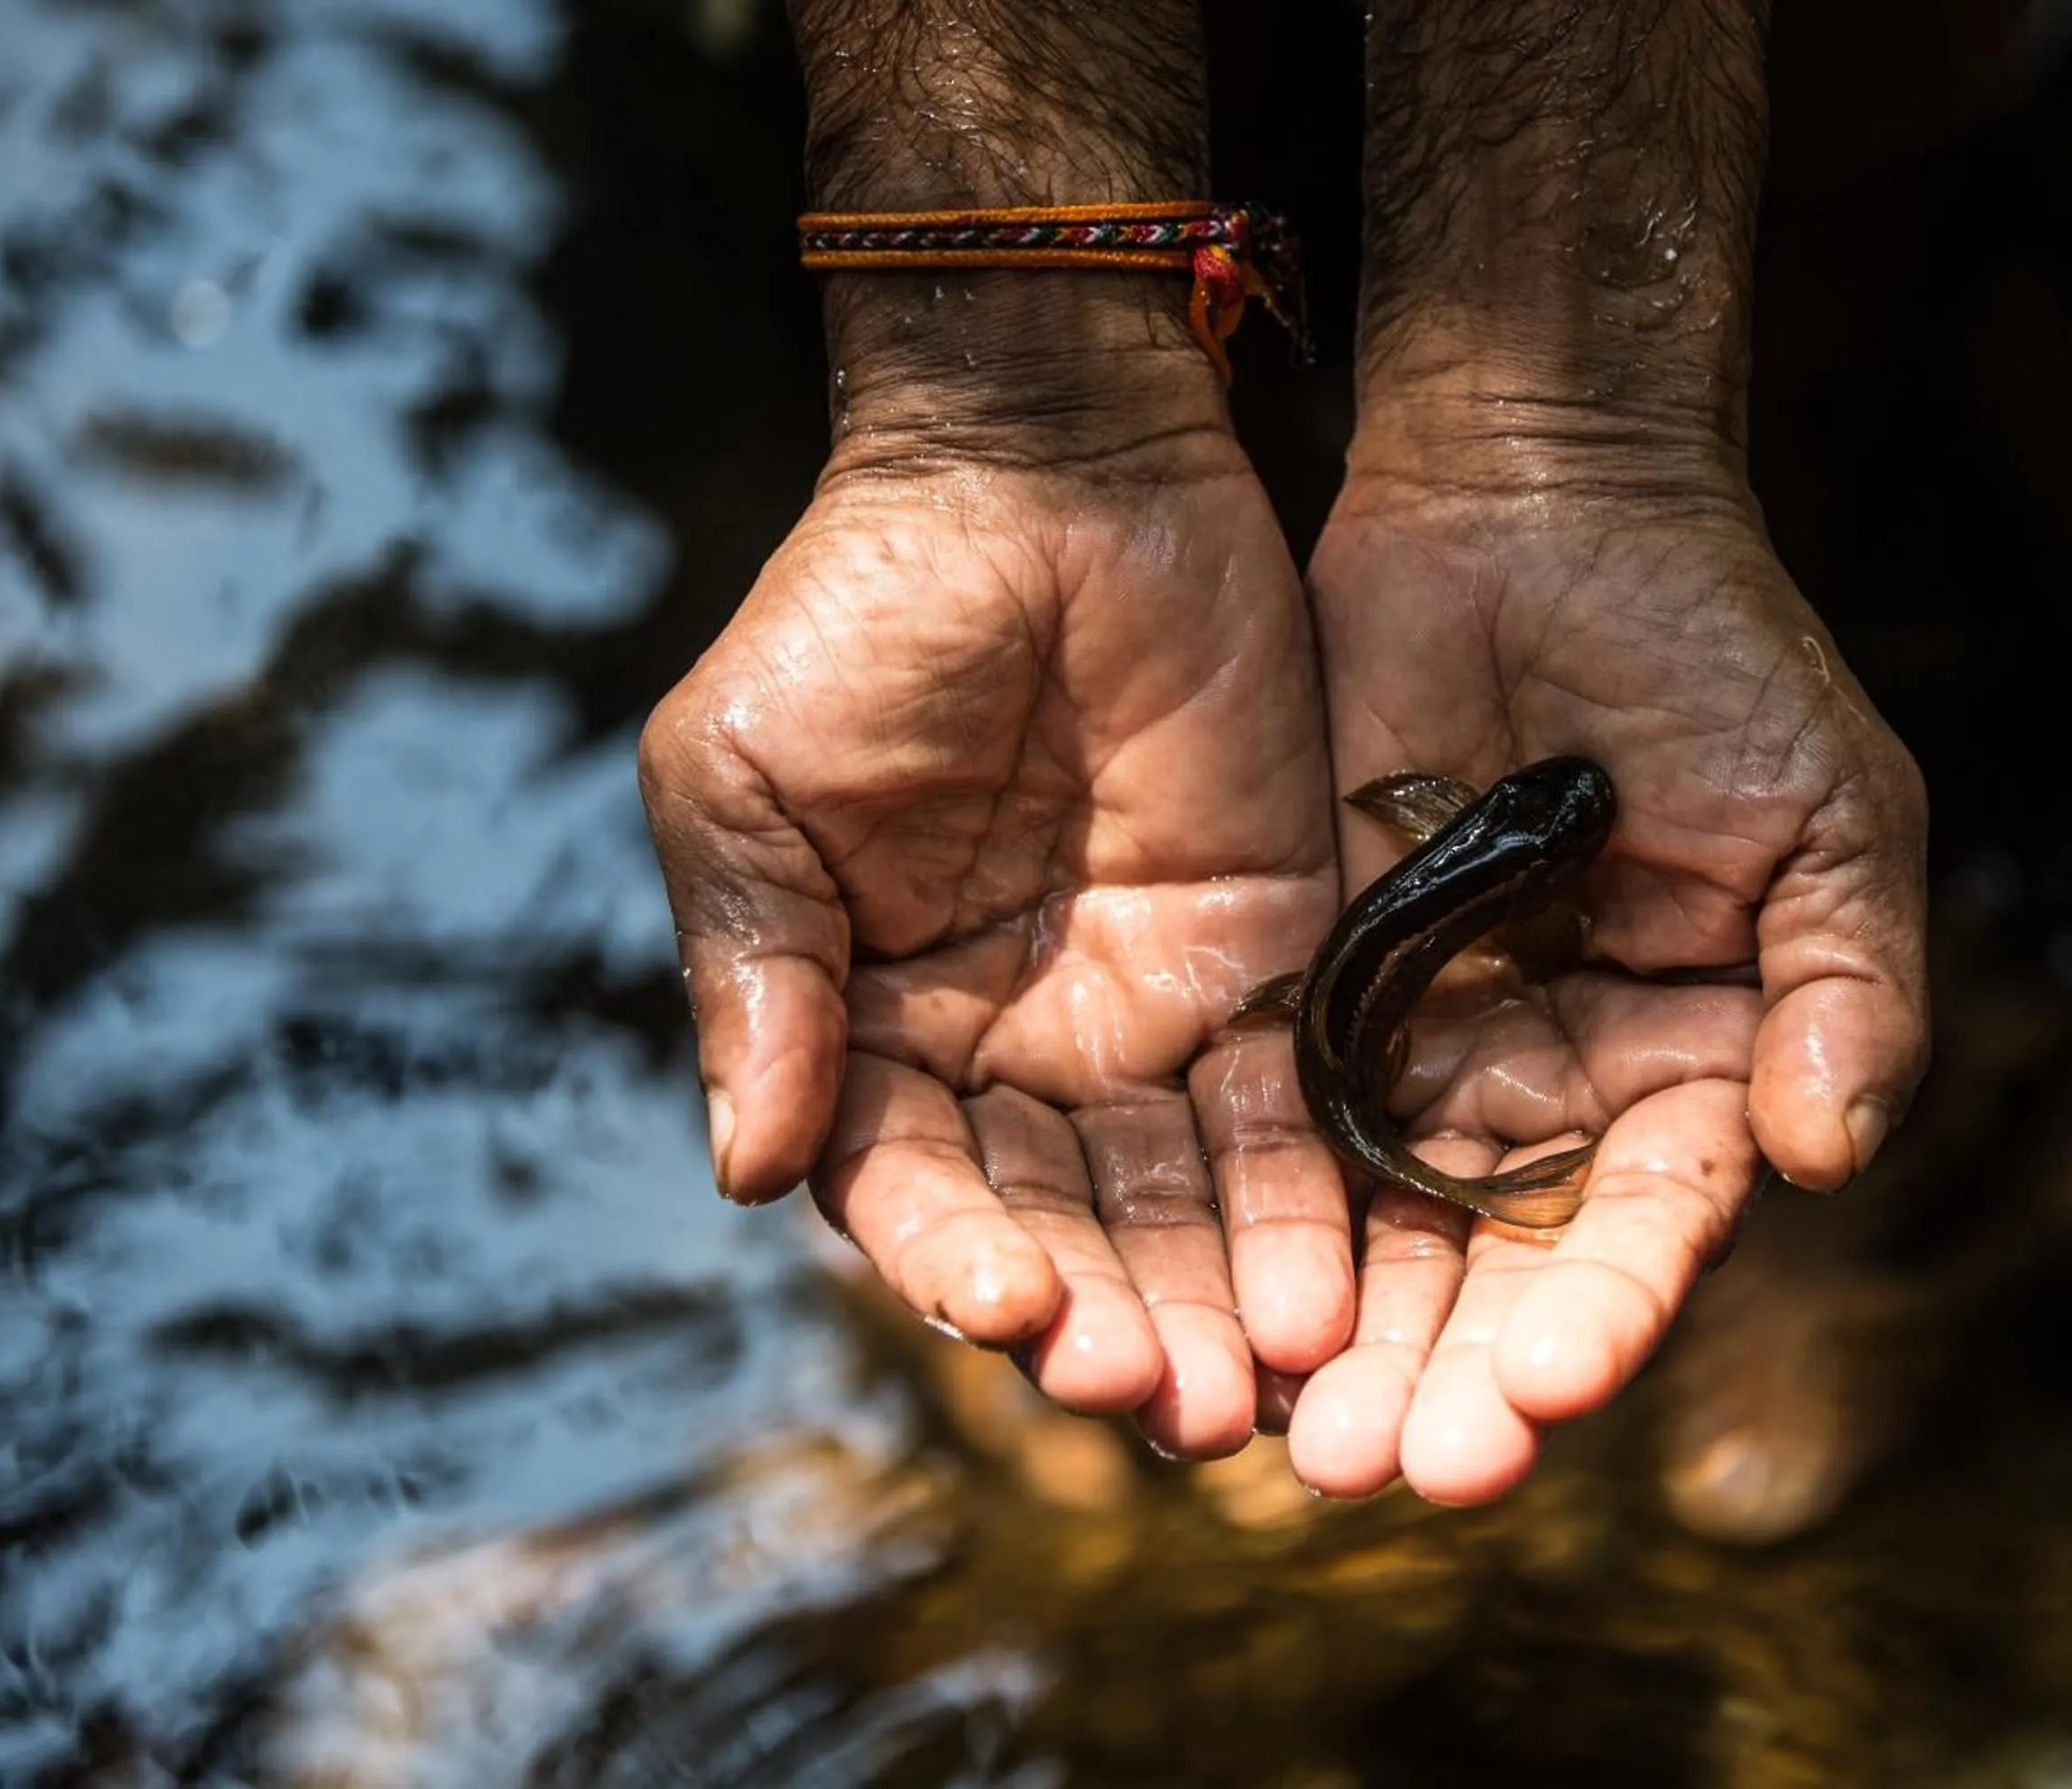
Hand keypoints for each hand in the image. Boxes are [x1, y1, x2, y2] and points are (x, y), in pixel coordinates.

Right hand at [637, 419, 1341, 1459]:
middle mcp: (1012, 1051)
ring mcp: (1146, 1016)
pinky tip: (1329, 1298)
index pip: (911, 1187)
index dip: (954, 1257)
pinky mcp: (1275, 965)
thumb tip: (742, 1172)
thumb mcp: (751, 783)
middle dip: (1104, 1321)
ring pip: (1182, 1202)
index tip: (1003, 1309)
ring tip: (1246, 1396)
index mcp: (874, 1026)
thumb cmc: (864, 610)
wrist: (1049, 465)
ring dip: (1207, 1305)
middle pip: (1060, 1226)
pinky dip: (1310, 1208)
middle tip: (1152, 1402)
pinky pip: (1296, 1113)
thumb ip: (758, 972)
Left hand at [1282, 474, 1930, 1502]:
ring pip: (1380, 1233)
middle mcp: (1558, 1089)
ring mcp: (1429, 1047)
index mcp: (1694, 1067)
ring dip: (1344, 1343)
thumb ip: (1846, 985)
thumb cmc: (1714, 649)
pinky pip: (1273, 1131)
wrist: (1536, 504)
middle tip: (1386, 1470)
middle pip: (1502, 1270)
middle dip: (1452, 1374)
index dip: (1604, 1311)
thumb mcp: (1828, 812)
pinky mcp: (1310, 992)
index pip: (1651, 1225)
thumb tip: (1828, 1156)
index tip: (1545, 1390)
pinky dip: (1251, 1226)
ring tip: (1294, 1443)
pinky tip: (1212, 1311)